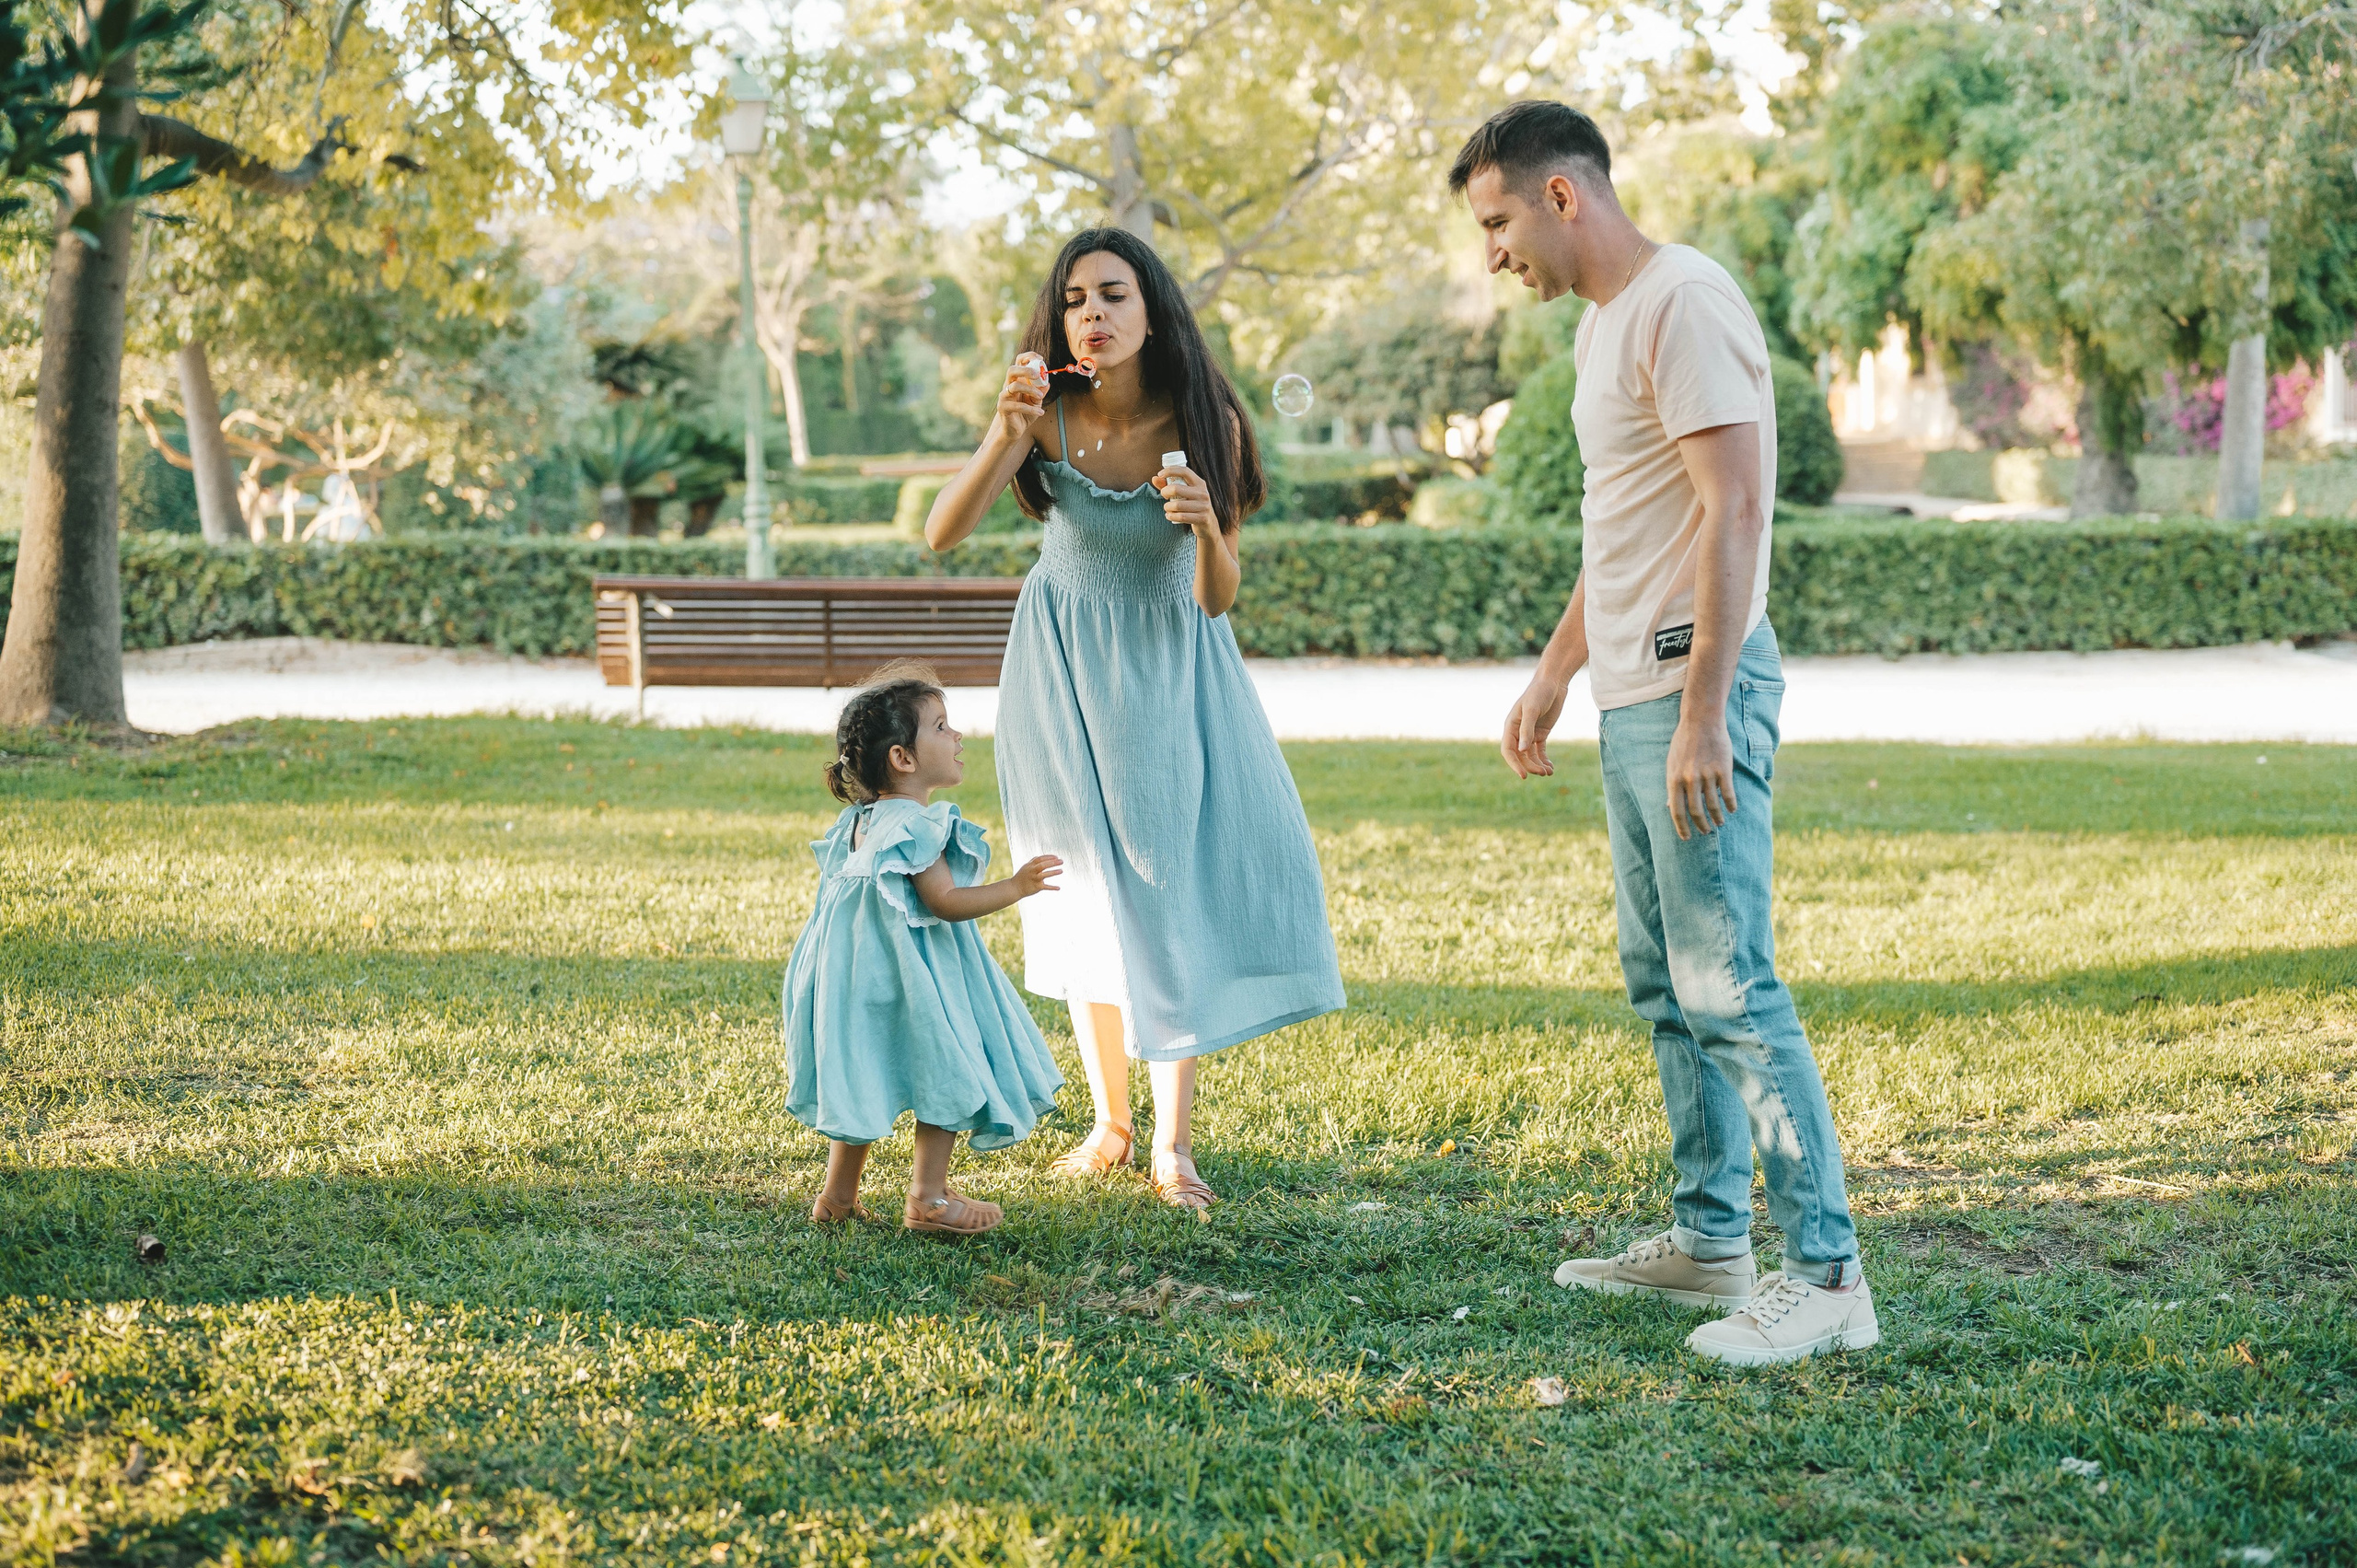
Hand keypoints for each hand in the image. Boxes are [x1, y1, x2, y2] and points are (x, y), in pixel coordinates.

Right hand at [993, 356, 1048, 445]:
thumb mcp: (1036, 402)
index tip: (1041, 359)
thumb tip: (1047, 382)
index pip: (1019, 362)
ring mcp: (1004, 396)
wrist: (1015, 430)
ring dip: (1030, 390)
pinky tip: (1040, 412)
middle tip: (1037, 374)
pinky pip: (1016, 405)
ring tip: (1041, 397)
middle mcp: (1008, 385)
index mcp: (1017, 380)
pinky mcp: (1003, 407)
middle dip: (1025, 369)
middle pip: (1012, 370)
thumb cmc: (1026, 413)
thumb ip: (1041, 392)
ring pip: (1014, 386)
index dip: (1028, 357)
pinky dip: (1030, 408)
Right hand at [1011, 854, 1062, 896]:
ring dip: (1053, 872)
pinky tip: (1059, 888)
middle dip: (1053, 862)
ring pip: (1044, 875)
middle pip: (1043, 865)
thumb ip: (1034, 862)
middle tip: (1062, 861)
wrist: (1014, 888)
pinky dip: (1052, 887)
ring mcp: (1034, 879)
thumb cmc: (1021, 876)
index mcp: (1030, 866)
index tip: (1057, 857)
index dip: (1049, 857)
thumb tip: (1042, 857)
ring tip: (1061, 871)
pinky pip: (1045, 887)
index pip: (1040, 859)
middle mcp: (1032, 871)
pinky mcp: (1036, 887)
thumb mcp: (1026, 867)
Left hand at [1155, 464, 1215, 532]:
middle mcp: (1203, 493)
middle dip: (1165, 492)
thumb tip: (1154, 479)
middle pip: (1176, 489)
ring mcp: (1203, 506)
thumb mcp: (1184, 494)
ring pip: (1177, 505)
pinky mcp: (1202, 518)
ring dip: (1167, 507)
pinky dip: (1171, 516)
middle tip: (1163, 495)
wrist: (1208, 524)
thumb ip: (1169, 485)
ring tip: (1167, 508)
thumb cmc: (1192, 505)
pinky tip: (1169, 516)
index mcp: (1199, 483)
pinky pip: (1181, 517)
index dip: (1171, 470)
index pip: (1185, 471)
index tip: (1160, 474)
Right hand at [1500, 675, 1567, 777]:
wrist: (1553, 683)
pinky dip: (1544, 760)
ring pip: (1530, 756)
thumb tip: (1523, 750)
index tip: (1524, 775)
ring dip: (1538, 765)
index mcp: (1511, 726)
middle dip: (1530, 766)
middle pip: (1520, 756)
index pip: (1508, 750)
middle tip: (1543, 773)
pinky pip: (1540, 751)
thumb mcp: (1532, 710)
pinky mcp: (1541, 733)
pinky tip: (1550, 767)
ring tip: (1549, 772)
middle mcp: (1518, 732)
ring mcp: (1529, 733)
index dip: (1514, 764)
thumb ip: (1527, 730)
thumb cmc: (1539, 693)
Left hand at [1665, 714, 1736, 839]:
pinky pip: (1728, 793)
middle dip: (1701, 826)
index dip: (1682, 828)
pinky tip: (1732, 810)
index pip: (1677, 811)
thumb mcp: (1671, 764)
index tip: (1687, 838)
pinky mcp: (1723, 768)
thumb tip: (1669, 807)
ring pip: (1713, 805)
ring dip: (1717, 818)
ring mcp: (1707, 774)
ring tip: (1720, 823)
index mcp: (1674, 780)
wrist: (1701, 721)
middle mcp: (1690, 780)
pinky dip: (1731, 804)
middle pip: (1696, 812)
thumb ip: (1673, 786)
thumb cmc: (1684, 744)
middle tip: (1706, 832)